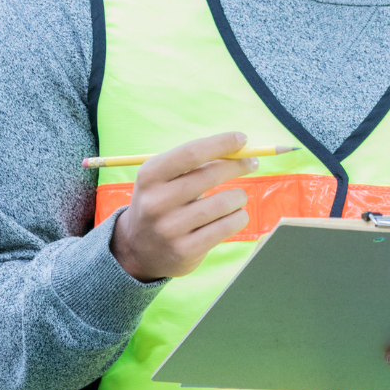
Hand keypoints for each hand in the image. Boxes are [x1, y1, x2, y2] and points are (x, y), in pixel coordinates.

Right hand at [109, 131, 256, 281]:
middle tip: (252, 163)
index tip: (242, 138)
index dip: (221, 143)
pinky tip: (234, 215)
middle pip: (210, 175)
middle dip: (238, 165)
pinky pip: (227, 226)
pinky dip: (239, 216)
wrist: (138, 249)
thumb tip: (239, 150)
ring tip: (237, 198)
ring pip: (224, 202)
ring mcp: (170, 229)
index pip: (192, 153)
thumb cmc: (163, 201)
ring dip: (239, 196)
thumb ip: (196, 163)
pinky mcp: (185, 251)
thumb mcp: (164, 178)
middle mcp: (156, 202)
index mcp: (150, 176)